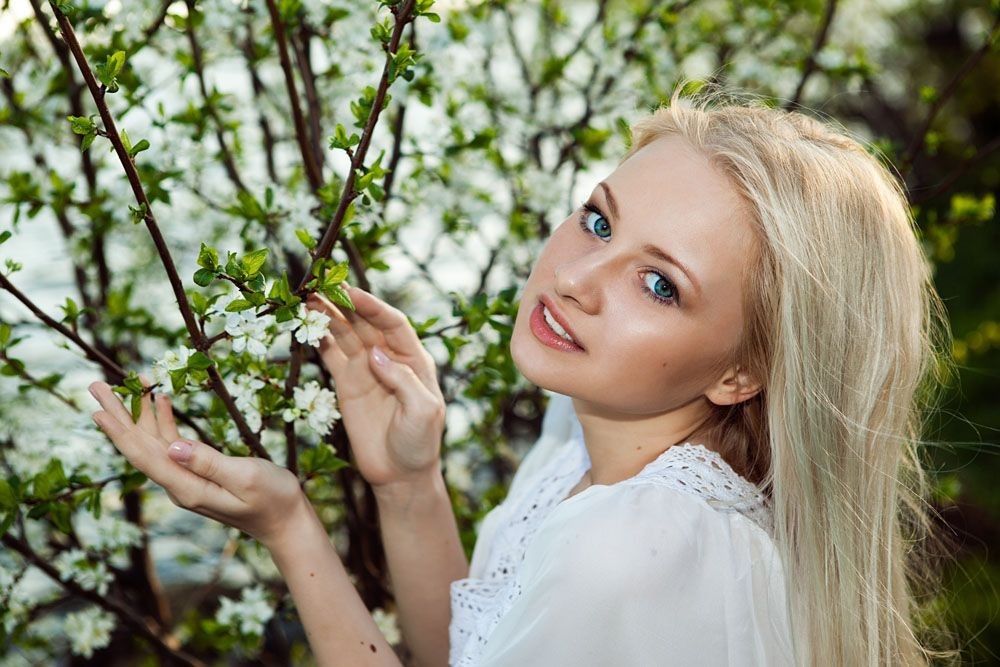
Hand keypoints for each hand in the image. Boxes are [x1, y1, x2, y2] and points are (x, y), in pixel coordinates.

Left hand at [89, 378, 306, 546]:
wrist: (286, 521)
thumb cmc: (273, 498)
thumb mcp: (245, 477)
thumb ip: (209, 462)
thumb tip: (173, 447)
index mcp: (187, 488)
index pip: (145, 456)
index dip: (120, 432)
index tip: (98, 409)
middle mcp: (180, 485)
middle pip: (140, 447)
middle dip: (119, 415)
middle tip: (96, 386)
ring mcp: (187, 479)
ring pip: (154, 443)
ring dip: (139, 413)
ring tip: (127, 384)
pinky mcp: (198, 474)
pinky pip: (171, 445)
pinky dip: (163, 421)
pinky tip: (159, 401)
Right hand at [306, 285, 445, 491]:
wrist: (400, 475)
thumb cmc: (420, 442)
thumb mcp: (423, 412)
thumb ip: (403, 380)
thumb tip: (375, 354)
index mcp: (414, 359)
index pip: (392, 322)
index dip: (371, 305)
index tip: (349, 291)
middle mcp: (389, 358)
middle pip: (364, 322)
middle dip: (344, 303)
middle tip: (320, 285)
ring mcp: (366, 370)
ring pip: (345, 334)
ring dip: (328, 316)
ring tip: (306, 299)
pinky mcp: (347, 385)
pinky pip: (331, 355)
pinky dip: (319, 339)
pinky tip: (306, 324)